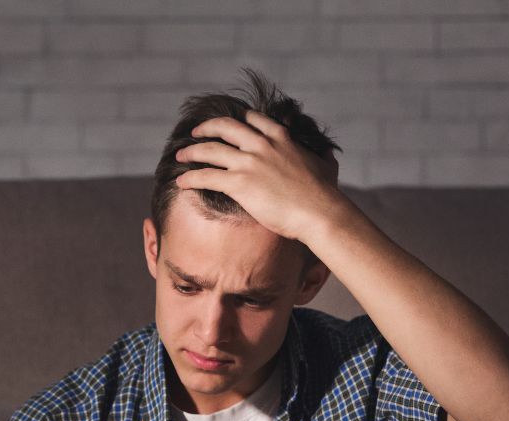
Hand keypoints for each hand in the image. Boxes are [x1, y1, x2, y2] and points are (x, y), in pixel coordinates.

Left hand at [174, 110, 347, 243]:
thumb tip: (328, 153)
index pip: (252, 119)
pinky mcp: (240, 184)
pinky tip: (181, 181)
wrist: (320, 213)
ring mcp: (249, 163)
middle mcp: (262, 145)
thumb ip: (321, 155)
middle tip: (195, 133)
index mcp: (281, 138)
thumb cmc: (325, 194)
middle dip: (206, 128)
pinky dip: (190, 177)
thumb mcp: (326, 164)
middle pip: (225, 127)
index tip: (226, 124)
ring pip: (209, 150)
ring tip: (180, 155)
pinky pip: (206, 176)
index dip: (236, 120)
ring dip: (191, 151)